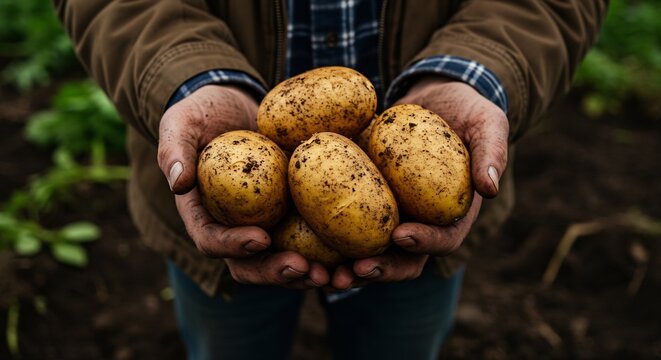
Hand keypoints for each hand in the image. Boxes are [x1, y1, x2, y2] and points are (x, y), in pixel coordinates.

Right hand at [157, 85, 328, 287]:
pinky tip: (357, 254)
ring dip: (310, 274)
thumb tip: (178, 182)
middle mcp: (235, 228)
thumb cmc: (204, 112)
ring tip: (337, 275)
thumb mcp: (182, 120)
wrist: (238, 104)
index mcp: (203, 214)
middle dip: (278, 273)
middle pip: (252, 264)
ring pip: (285, 260)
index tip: (260, 239)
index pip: (211, 240)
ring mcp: (267, 224)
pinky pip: (313, 239)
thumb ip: (174, 147)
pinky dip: (332, 251)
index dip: (233, 246)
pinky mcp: (294, 215)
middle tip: (306, 270)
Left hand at [331, 76, 507, 288]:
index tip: (401, 234)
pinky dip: (326, 238)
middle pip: (403, 260)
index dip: (425, 243)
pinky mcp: (364, 202)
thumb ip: (492, 151)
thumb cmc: (465, 110)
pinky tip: (300, 241)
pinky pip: (345, 225)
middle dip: (380, 270)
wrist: (433, 98)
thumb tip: (490, 188)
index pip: (444, 239)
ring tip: (320, 274)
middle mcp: (421, 223)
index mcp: (453, 214)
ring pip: (370, 252)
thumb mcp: (486, 121)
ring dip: (347, 267)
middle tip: (353, 271)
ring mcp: (391, 216)